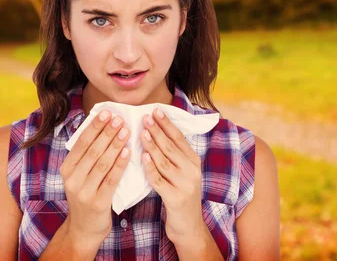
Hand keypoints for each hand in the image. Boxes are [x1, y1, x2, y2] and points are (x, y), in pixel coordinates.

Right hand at [59, 109, 129, 255]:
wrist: (84, 229)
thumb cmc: (86, 196)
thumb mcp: (79, 176)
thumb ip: (86, 157)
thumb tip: (100, 128)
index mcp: (67, 169)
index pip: (81, 143)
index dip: (94, 127)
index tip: (107, 113)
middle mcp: (72, 179)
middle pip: (92, 150)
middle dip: (107, 132)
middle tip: (119, 118)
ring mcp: (84, 191)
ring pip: (102, 163)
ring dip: (115, 145)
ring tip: (126, 131)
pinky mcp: (98, 202)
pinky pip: (111, 179)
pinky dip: (120, 164)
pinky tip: (128, 152)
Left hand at [140, 108, 206, 245]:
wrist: (189, 226)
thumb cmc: (181, 194)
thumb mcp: (183, 172)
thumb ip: (174, 155)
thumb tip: (157, 132)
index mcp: (194, 161)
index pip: (179, 137)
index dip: (167, 123)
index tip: (155, 110)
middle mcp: (192, 170)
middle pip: (171, 146)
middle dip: (157, 131)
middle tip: (144, 117)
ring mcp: (185, 184)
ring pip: (164, 161)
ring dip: (152, 146)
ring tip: (142, 133)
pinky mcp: (175, 198)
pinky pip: (159, 180)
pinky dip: (150, 168)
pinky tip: (142, 158)